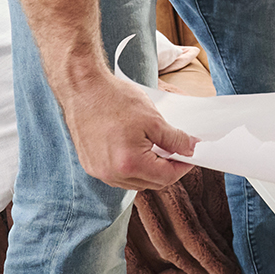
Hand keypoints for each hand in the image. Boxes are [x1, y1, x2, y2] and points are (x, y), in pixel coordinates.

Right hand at [62, 70, 197, 189]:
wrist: (83, 89)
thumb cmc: (115, 100)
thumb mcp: (154, 119)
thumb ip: (175, 139)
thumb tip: (191, 149)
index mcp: (129, 164)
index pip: (166, 177)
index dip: (183, 166)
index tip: (190, 155)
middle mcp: (111, 174)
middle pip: (151, 183)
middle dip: (167, 169)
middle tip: (177, 150)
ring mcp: (98, 172)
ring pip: (134, 182)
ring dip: (150, 171)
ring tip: (156, 149)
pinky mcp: (90, 166)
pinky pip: (118, 176)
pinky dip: (132, 168)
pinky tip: (138, 151)